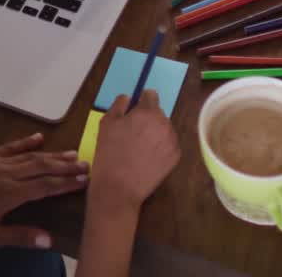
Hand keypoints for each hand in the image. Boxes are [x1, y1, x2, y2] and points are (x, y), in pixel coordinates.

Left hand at [0, 133, 87, 247]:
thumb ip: (18, 236)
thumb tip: (48, 240)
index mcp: (8, 194)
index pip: (44, 186)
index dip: (66, 183)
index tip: (85, 180)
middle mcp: (5, 174)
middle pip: (42, 167)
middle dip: (65, 166)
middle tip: (86, 164)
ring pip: (29, 156)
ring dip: (52, 154)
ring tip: (72, 153)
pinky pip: (10, 147)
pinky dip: (26, 142)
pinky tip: (39, 138)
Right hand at [89, 91, 180, 212]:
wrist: (118, 187)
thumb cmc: (109, 153)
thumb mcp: (106, 123)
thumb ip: (119, 105)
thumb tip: (128, 98)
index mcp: (147, 112)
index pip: (151, 95)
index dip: (141, 101)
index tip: (134, 112)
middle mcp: (164, 123)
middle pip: (158, 113)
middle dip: (148, 119)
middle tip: (133, 134)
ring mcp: (172, 141)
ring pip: (164, 129)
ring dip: (155, 133)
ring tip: (139, 148)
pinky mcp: (176, 157)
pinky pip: (169, 145)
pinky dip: (161, 147)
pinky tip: (147, 158)